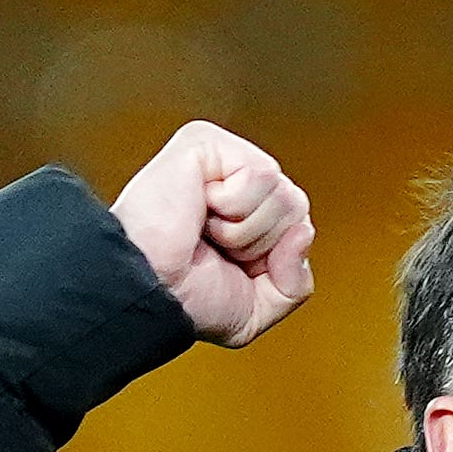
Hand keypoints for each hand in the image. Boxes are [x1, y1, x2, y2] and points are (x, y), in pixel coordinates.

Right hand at [112, 121, 314, 348]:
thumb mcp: (256, 310)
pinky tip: (201, 209)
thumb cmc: (184, 297)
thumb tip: (304, 232)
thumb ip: (295, 282)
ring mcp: (222, 159)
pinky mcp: (207, 141)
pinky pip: (262, 175)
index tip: (228, 266)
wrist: (148, 290)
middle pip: (296, 209)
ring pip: (284, 195)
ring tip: (205, 230)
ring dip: (245, 230)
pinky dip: (234, 207)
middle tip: (214, 248)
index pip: (298, 227)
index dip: (272, 259)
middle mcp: (236, 182)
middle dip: (260, 245)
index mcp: (247, 214)